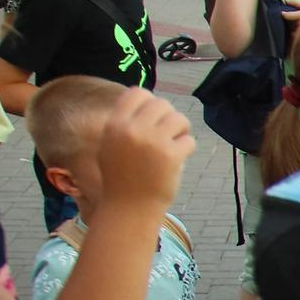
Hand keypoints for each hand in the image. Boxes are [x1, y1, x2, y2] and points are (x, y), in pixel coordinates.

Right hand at [96, 88, 195, 214]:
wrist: (129, 207)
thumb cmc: (121, 177)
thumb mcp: (110, 145)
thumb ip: (125, 123)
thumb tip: (147, 101)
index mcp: (115, 125)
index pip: (138, 93)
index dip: (149, 102)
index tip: (153, 118)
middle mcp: (133, 130)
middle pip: (162, 104)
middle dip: (169, 117)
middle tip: (169, 133)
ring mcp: (153, 142)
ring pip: (179, 118)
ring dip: (181, 130)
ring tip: (175, 143)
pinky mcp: (171, 155)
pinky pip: (189, 140)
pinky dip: (187, 148)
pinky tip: (178, 159)